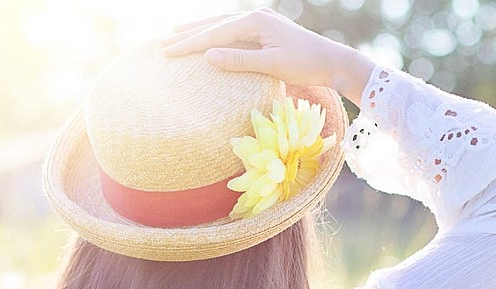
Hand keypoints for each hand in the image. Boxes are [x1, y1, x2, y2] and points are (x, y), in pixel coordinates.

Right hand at [159, 9, 376, 104]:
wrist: (333, 62)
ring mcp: (261, 22)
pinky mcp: (265, 31)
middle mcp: (255, 17)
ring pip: (222, 25)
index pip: (214, 33)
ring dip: (199, 31)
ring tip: (177, 36)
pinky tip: (208, 40)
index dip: (189, 44)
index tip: (167, 53)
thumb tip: (207, 55)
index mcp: (255, 22)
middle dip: (188, 35)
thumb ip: (240, 60)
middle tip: (162, 45)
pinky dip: (216, 35)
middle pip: (214, 25)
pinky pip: (233, 31)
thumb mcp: (272, 65)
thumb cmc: (306, 65)